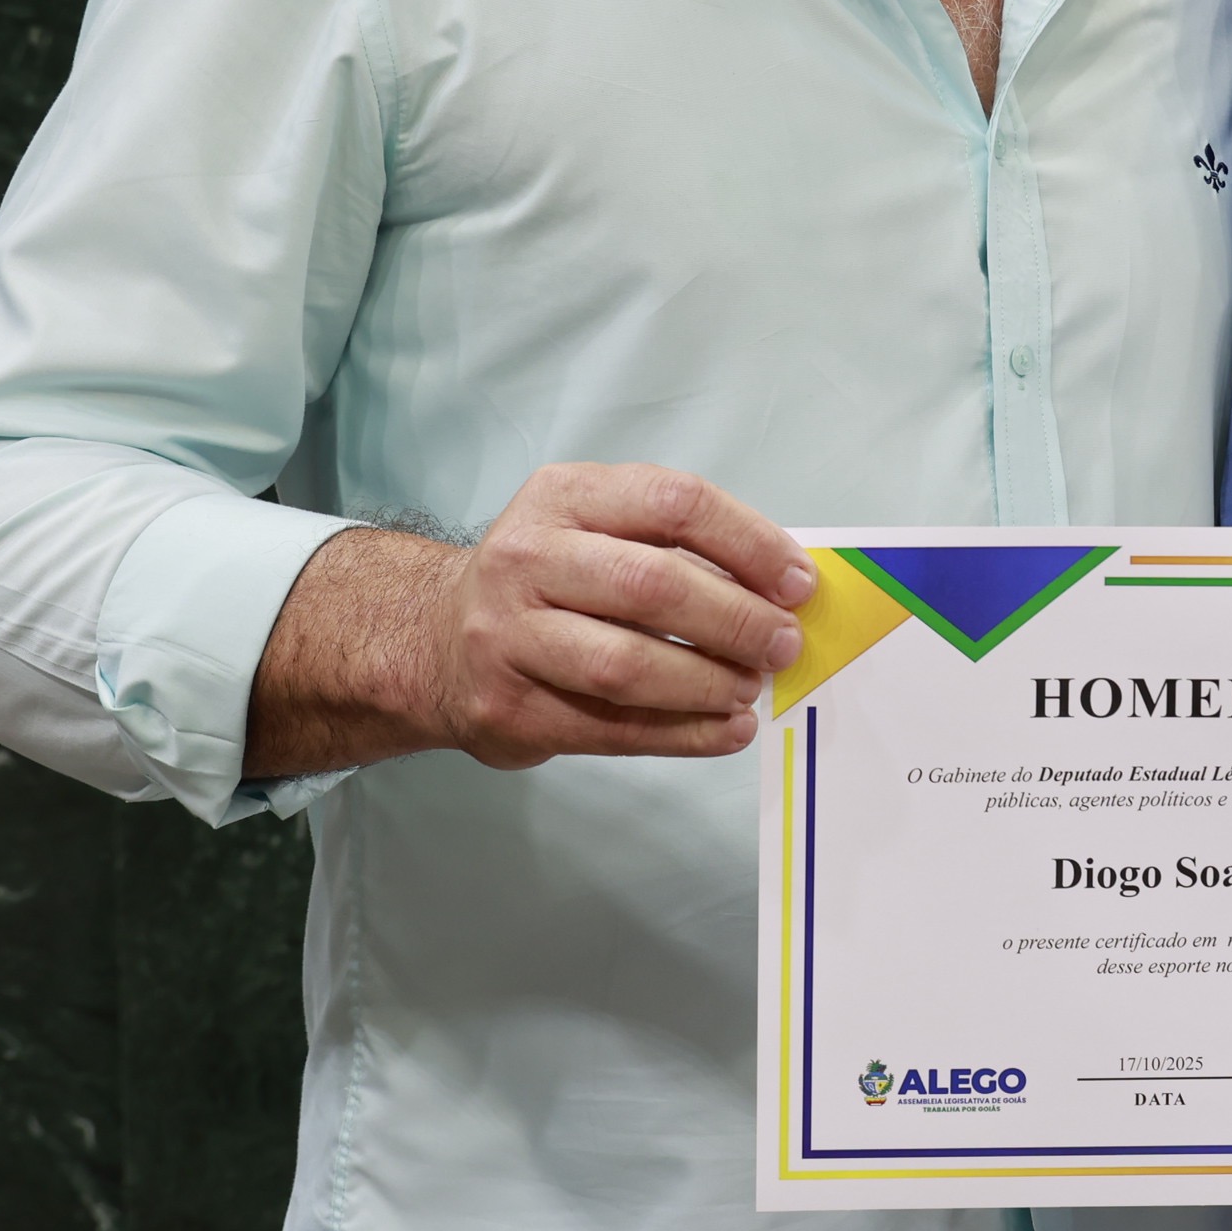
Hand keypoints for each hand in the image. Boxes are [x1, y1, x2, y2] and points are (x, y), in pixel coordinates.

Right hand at [245, 461, 815, 775]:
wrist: (432, 638)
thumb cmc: (545, 579)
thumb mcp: (593, 526)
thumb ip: (673, 544)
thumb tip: (781, 587)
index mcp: (562, 496)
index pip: (673, 503)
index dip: (749, 542)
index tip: (798, 582)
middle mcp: (527, 558)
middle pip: (652, 586)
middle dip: (736, 619)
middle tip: (782, 643)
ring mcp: (508, 636)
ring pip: (627, 664)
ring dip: (707, 682)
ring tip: (752, 689)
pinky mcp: (508, 708)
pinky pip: (610, 727)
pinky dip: (681, 734)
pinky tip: (726, 731)